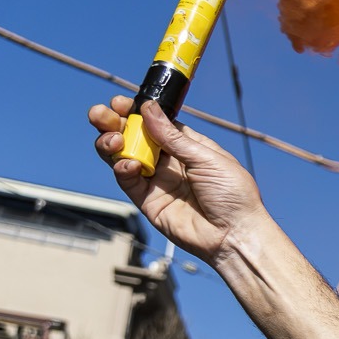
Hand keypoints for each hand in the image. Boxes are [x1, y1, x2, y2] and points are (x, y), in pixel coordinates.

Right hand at [89, 97, 268, 266]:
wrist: (235, 235)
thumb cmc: (234, 196)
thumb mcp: (207, 159)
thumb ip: (174, 137)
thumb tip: (148, 108)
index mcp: (187, 146)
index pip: (154, 122)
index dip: (136, 111)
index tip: (122, 103)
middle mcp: (169, 161)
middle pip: (133, 135)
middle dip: (114, 122)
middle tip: (103, 115)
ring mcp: (157, 180)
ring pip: (123, 155)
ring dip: (111, 142)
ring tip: (113, 139)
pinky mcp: (148, 201)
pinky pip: (127, 180)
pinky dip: (122, 168)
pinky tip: (130, 164)